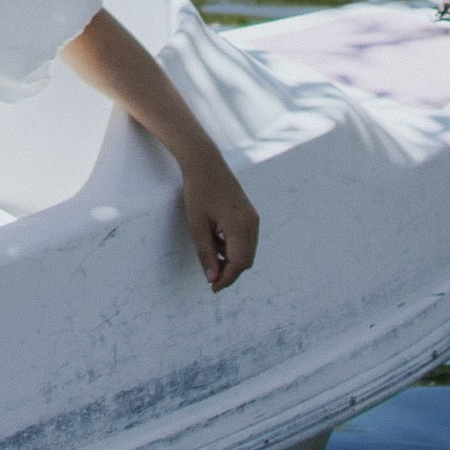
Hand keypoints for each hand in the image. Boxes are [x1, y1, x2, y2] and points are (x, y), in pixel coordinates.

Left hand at [181, 146, 258, 294]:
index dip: (227, 279)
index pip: (239, 263)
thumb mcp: (197, 225)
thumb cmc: (198, 191)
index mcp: (240, 225)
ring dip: (231, 259)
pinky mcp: (248, 213)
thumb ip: (206, 253)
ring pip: (247, 250)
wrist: (205, 161)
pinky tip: (215, 240)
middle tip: (210, 278)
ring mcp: (252, 217)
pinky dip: (233, 246)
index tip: (212, 287)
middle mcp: (252, 222)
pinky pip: (245, 238)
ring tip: (209, 253)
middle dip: (230, 271)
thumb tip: (212, 278)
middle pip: (246, 260)